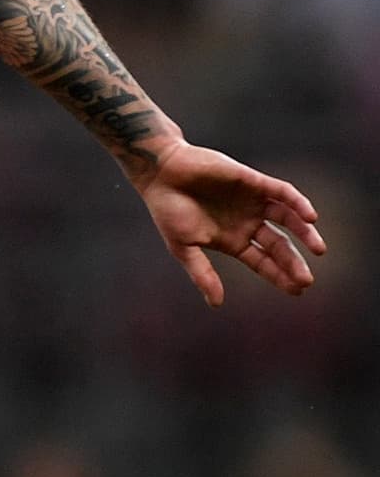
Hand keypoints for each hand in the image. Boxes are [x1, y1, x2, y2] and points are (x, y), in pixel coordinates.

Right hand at [139, 139, 323, 305]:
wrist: (159, 172)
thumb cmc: (166, 209)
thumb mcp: (183, 246)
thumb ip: (202, 273)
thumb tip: (216, 304)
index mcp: (232, 240)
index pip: (263, 261)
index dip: (280, 276)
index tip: (298, 291)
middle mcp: (247, 222)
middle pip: (279, 245)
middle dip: (293, 263)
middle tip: (306, 280)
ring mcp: (252, 202)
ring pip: (288, 219)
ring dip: (305, 233)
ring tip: (318, 249)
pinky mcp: (252, 181)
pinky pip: (282, 192)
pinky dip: (298, 203)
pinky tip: (309, 217)